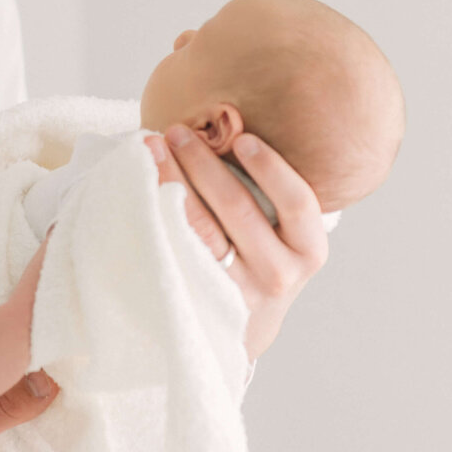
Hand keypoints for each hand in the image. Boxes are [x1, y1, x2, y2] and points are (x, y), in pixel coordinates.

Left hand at [143, 127, 328, 359]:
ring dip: (174, 181)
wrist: (245, 324)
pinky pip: (178, 251)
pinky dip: (159, 215)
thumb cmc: (261, 258)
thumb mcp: (285, 234)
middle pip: (237, 209)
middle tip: (177, 132)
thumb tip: (230, 126)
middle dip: (204, 163)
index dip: (271, 168)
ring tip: (152, 149)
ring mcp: (240, 292)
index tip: (242, 137)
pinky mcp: (204, 300)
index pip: (297, 202)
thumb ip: (271, 194)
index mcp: (308, 250)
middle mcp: (280, 274)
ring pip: (201, 229)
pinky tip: (143, 188)